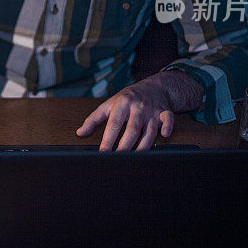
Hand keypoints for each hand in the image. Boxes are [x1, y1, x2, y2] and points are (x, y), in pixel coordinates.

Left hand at [75, 71, 200, 150]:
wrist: (153, 86)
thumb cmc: (127, 98)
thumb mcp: (109, 104)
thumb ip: (93, 119)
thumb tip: (79, 133)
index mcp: (122, 104)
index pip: (114, 124)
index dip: (108, 139)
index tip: (102, 153)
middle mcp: (137, 107)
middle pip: (132, 130)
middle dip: (124, 147)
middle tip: (117, 161)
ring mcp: (152, 110)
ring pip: (149, 131)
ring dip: (142, 147)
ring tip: (134, 160)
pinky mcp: (165, 112)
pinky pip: (168, 120)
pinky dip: (167, 128)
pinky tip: (163, 136)